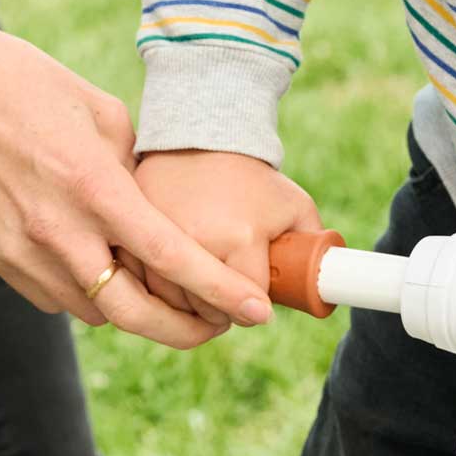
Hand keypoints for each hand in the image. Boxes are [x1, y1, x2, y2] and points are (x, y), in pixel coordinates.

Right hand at [0, 0, 275, 347]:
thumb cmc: (36, 88)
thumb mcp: (106, 116)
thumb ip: (137, 174)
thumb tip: (163, 213)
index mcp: (94, 186)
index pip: (169, 256)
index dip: (219, 289)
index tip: (258, 311)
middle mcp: (56, 229)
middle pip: (132, 312)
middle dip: (184, 330)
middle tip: (218, 327)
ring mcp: (21, 250)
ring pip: (93, 310)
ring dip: (134, 311)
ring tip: (169, 295)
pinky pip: (56, 297)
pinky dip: (88, 294)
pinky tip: (106, 271)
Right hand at [129, 150, 320, 325]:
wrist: (203, 141)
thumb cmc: (254, 180)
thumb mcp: (295, 207)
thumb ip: (314, 249)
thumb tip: (324, 289)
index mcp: (240, 238)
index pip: (248, 305)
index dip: (257, 307)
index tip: (258, 303)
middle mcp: (196, 242)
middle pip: (207, 315)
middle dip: (222, 311)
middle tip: (230, 292)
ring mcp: (158, 240)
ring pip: (171, 308)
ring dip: (187, 307)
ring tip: (203, 286)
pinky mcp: (130, 237)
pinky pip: (140, 288)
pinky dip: (154, 292)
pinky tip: (172, 280)